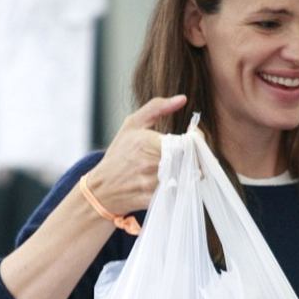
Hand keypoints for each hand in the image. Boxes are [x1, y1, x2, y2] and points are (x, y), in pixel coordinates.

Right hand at [86, 94, 187, 213]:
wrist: (102, 189)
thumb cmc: (120, 154)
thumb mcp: (132, 125)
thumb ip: (157, 108)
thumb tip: (182, 98)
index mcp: (147, 142)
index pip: (187, 142)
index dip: (196, 140)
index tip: (194, 139)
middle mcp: (150, 163)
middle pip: (189, 160)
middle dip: (194, 156)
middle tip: (190, 154)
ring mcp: (152, 184)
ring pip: (186, 176)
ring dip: (188, 172)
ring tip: (179, 167)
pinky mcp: (154, 200)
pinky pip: (178, 192)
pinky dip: (180, 187)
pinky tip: (173, 181)